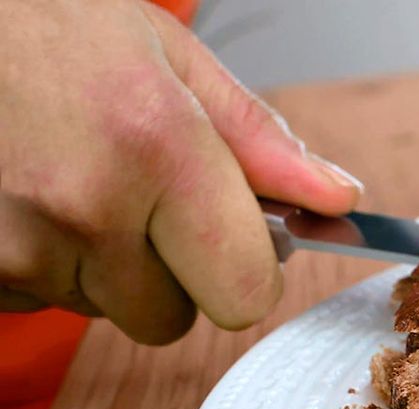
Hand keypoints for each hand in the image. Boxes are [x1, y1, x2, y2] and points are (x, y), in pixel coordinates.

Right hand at [0, 0, 362, 343]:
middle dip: (168, 274)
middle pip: (171, 318)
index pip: (245, 292)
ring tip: (69, 180)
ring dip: (100, 267)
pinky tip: (26, 196)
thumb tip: (335, 198)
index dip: (244, 272)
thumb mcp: (170, 58)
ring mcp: (18, 245)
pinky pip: (38, 301)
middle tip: (135, 199)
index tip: (227, 238)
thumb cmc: (50, 27)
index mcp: (158, 146)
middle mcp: (87, 206)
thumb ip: (260, 140)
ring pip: (102, 311)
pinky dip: (43, 264)